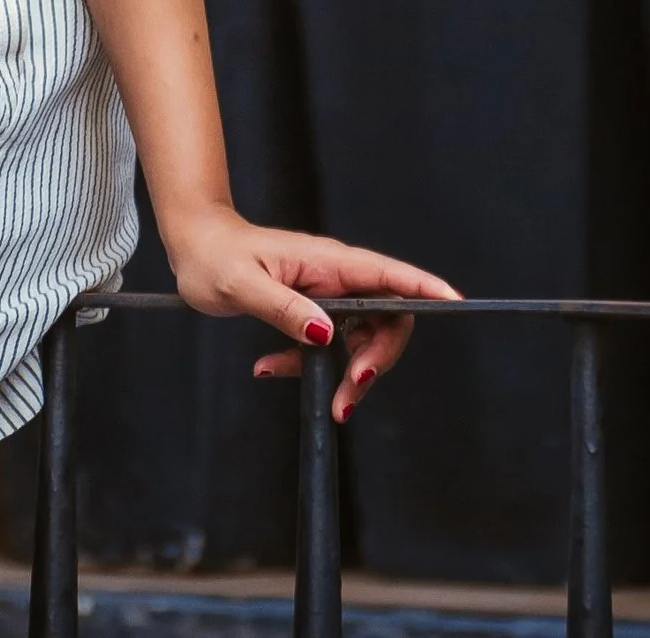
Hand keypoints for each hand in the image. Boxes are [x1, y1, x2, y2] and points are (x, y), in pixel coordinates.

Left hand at [160, 209, 458, 423]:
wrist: (194, 246)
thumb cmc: (214, 257)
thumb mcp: (242, 284)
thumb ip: (283, 309)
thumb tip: (326, 334)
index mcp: (328, 261)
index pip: (388, 273)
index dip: (424, 287)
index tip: (454, 302)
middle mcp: (335, 276)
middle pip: (386, 318)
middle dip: (378, 361)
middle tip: (350, 396)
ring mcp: (326, 293)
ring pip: (360, 339)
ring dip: (347, 375)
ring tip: (324, 403)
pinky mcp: (311, 309)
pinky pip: (328, 345)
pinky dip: (308, 366)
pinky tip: (270, 369)